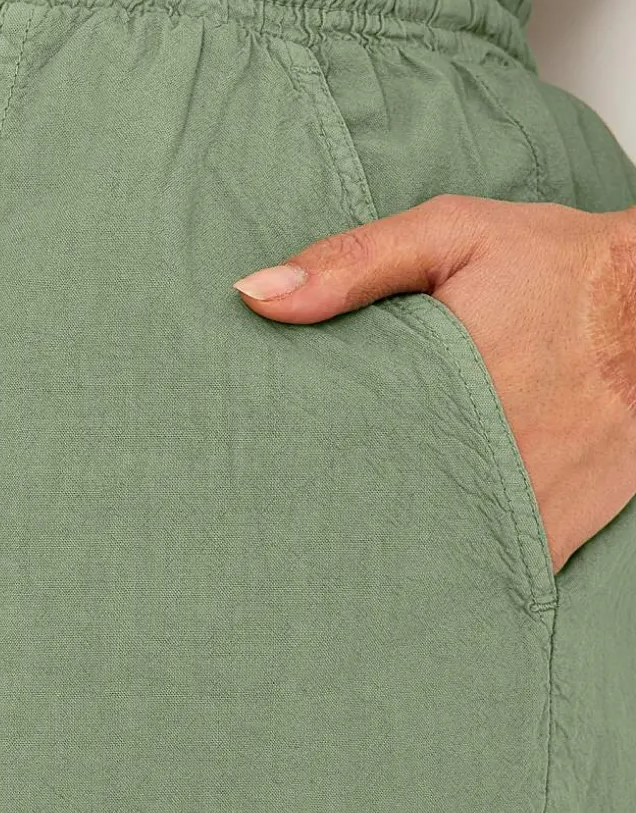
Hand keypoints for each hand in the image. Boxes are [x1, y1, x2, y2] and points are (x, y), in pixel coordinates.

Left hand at [233, 194, 635, 572]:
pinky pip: (492, 569)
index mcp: (437, 390)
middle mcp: (479, 457)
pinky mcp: (556, 530)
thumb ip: (353, 263)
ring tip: (343, 567)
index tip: (253, 489)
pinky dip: (457, 574)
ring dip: (391, 560)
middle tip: (284, 541)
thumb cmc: (558, 268)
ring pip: (431, 556)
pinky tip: (420, 575)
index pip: (334, 456)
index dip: (291, 476)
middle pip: (375, 518)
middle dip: (331, 530)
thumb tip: (254, 293)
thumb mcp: (453, 237)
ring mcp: (520, 503)